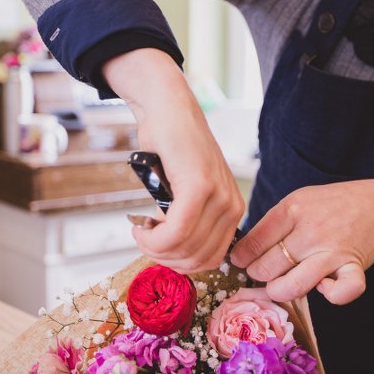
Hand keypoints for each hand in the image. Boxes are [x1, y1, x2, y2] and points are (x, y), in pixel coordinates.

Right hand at [103, 48, 244, 271]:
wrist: (167, 109)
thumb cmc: (171, 149)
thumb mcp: (187, 192)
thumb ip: (190, 222)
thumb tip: (176, 255)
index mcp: (232, 210)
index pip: (210, 260)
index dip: (178, 264)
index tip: (157, 249)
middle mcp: (232, 205)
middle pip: (198, 260)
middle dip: (164, 259)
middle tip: (144, 241)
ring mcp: (218, 196)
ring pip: (184, 249)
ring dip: (153, 248)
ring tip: (140, 231)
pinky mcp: (199, 186)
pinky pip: (175, 232)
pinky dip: (153, 238)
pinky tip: (140, 227)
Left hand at [231, 180, 373, 304]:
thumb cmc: (329, 206)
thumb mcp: (297, 202)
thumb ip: (271, 224)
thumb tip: (240, 253)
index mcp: (293, 210)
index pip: (253, 243)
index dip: (242, 257)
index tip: (242, 261)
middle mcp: (311, 230)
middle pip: (266, 268)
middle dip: (259, 275)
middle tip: (264, 271)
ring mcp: (333, 251)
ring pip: (292, 287)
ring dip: (280, 291)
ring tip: (280, 284)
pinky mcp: (353, 267)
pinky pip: (341, 293)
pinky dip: (331, 295)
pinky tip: (323, 286)